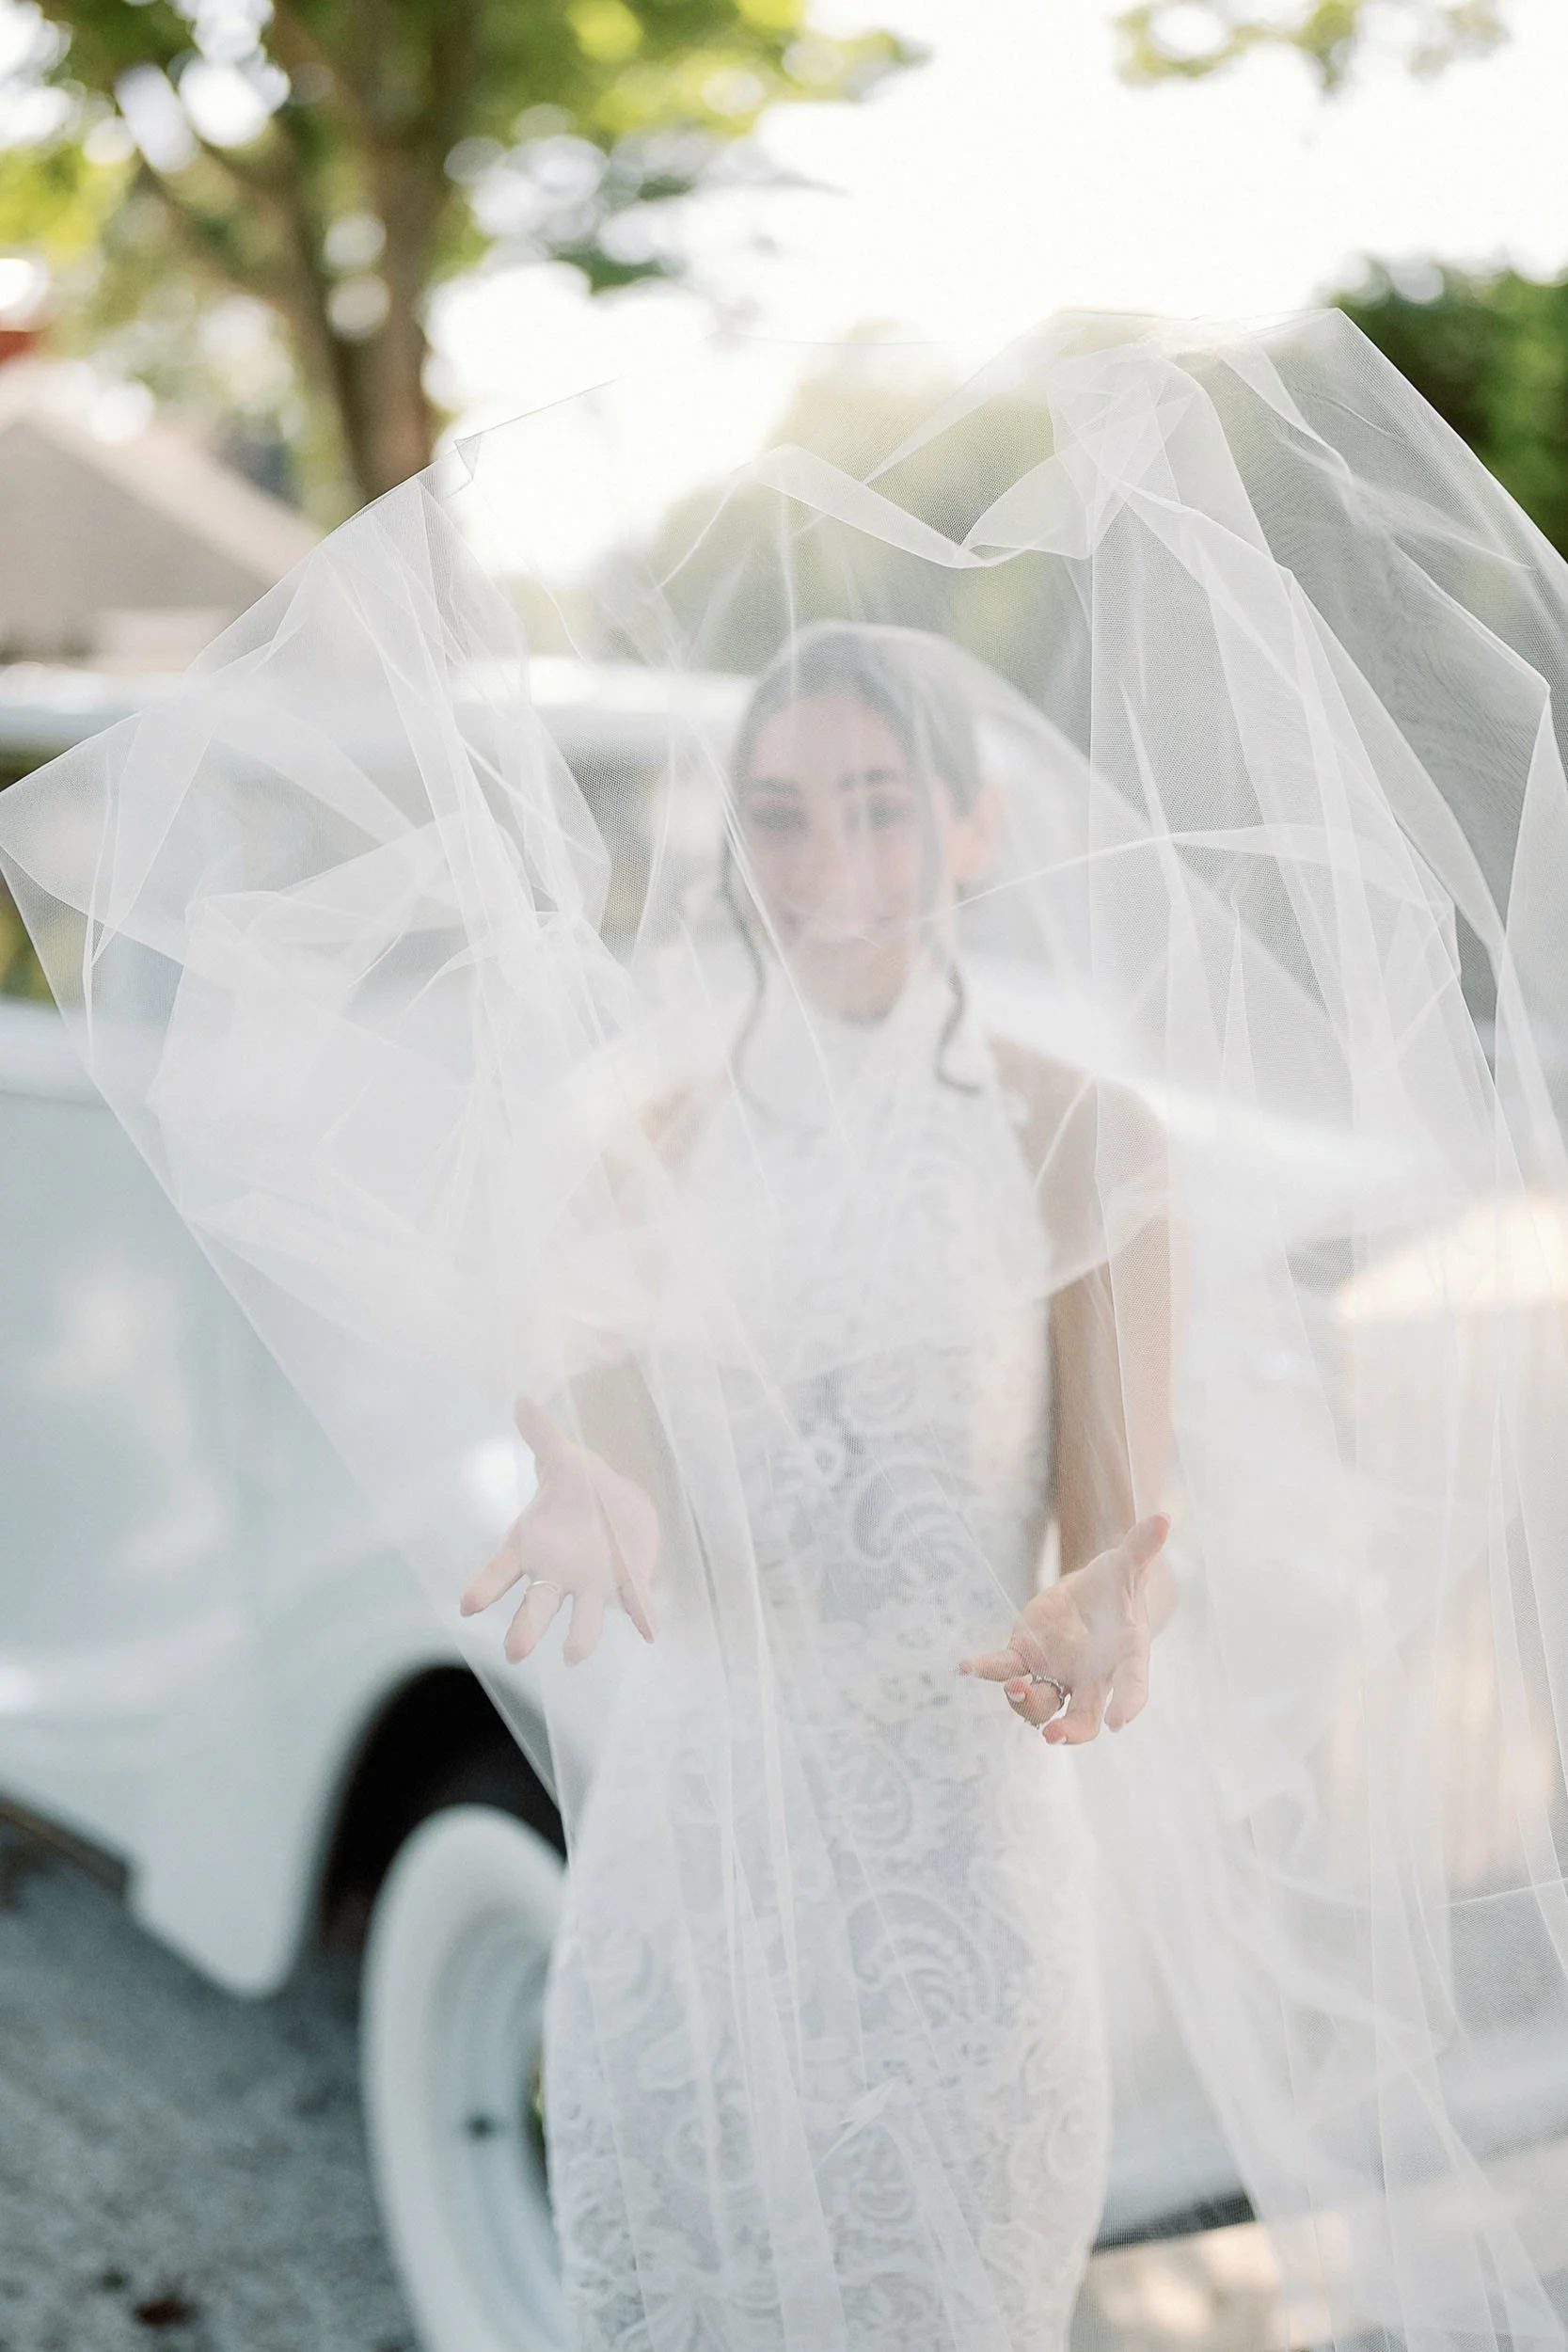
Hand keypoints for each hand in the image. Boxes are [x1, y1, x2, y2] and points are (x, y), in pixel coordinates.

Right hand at [459, 1397, 657, 1664]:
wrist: (617, 1505)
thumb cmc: (577, 1487)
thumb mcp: (562, 1458)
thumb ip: (543, 1434)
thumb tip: (522, 1397)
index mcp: (531, 1545)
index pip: (500, 1570)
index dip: (484, 1587)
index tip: (467, 1605)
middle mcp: (556, 1574)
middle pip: (536, 1605)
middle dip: (526, 1628)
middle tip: (515, 1653)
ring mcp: (590, 1584)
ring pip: (584, 1617)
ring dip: (581, 1635)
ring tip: (573, 1654)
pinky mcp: (625, 1584)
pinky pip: (635, 1603)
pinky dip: (643, 1615)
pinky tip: (650, 1630)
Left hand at [958, 1514, 1168, 1743]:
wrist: (1091, 1595)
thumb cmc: (1116, 1586)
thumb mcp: (1127, 1565)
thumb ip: (1141, 1548)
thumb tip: (1162, 1515)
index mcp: (1124, 1659)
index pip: (1132, 1687)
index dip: (1129, 1704)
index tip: (1120, 1723)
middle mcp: (1091, 1677)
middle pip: (1083, 1719)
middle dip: (1069, 1731)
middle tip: (1053, 1735)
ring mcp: (1056, 1673)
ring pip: (1042, 1704)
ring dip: (1027, 1702)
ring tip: (1014, 1686)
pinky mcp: (1026, 1658)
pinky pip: (1004, 1669)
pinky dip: (985, 1669)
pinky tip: (965, 1666)